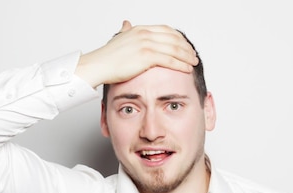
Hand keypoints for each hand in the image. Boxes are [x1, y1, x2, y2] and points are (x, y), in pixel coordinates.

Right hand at [76, 21, 198, 87]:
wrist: (98, 65)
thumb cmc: (106, 57)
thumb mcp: (119, 38)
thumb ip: (126, 31)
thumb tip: (126, 24)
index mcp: (140, 30)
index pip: (166, 30)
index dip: (179, 38)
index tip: (185, 46)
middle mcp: (145, 34)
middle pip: (173, 39)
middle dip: (186, 48)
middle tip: (193, 55)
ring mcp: (146, 44)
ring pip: (174, 49)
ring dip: (187, 56)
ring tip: (194, 63)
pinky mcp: (147, 57)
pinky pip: (170, 60)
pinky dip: (181, 64)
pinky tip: (187, 68)